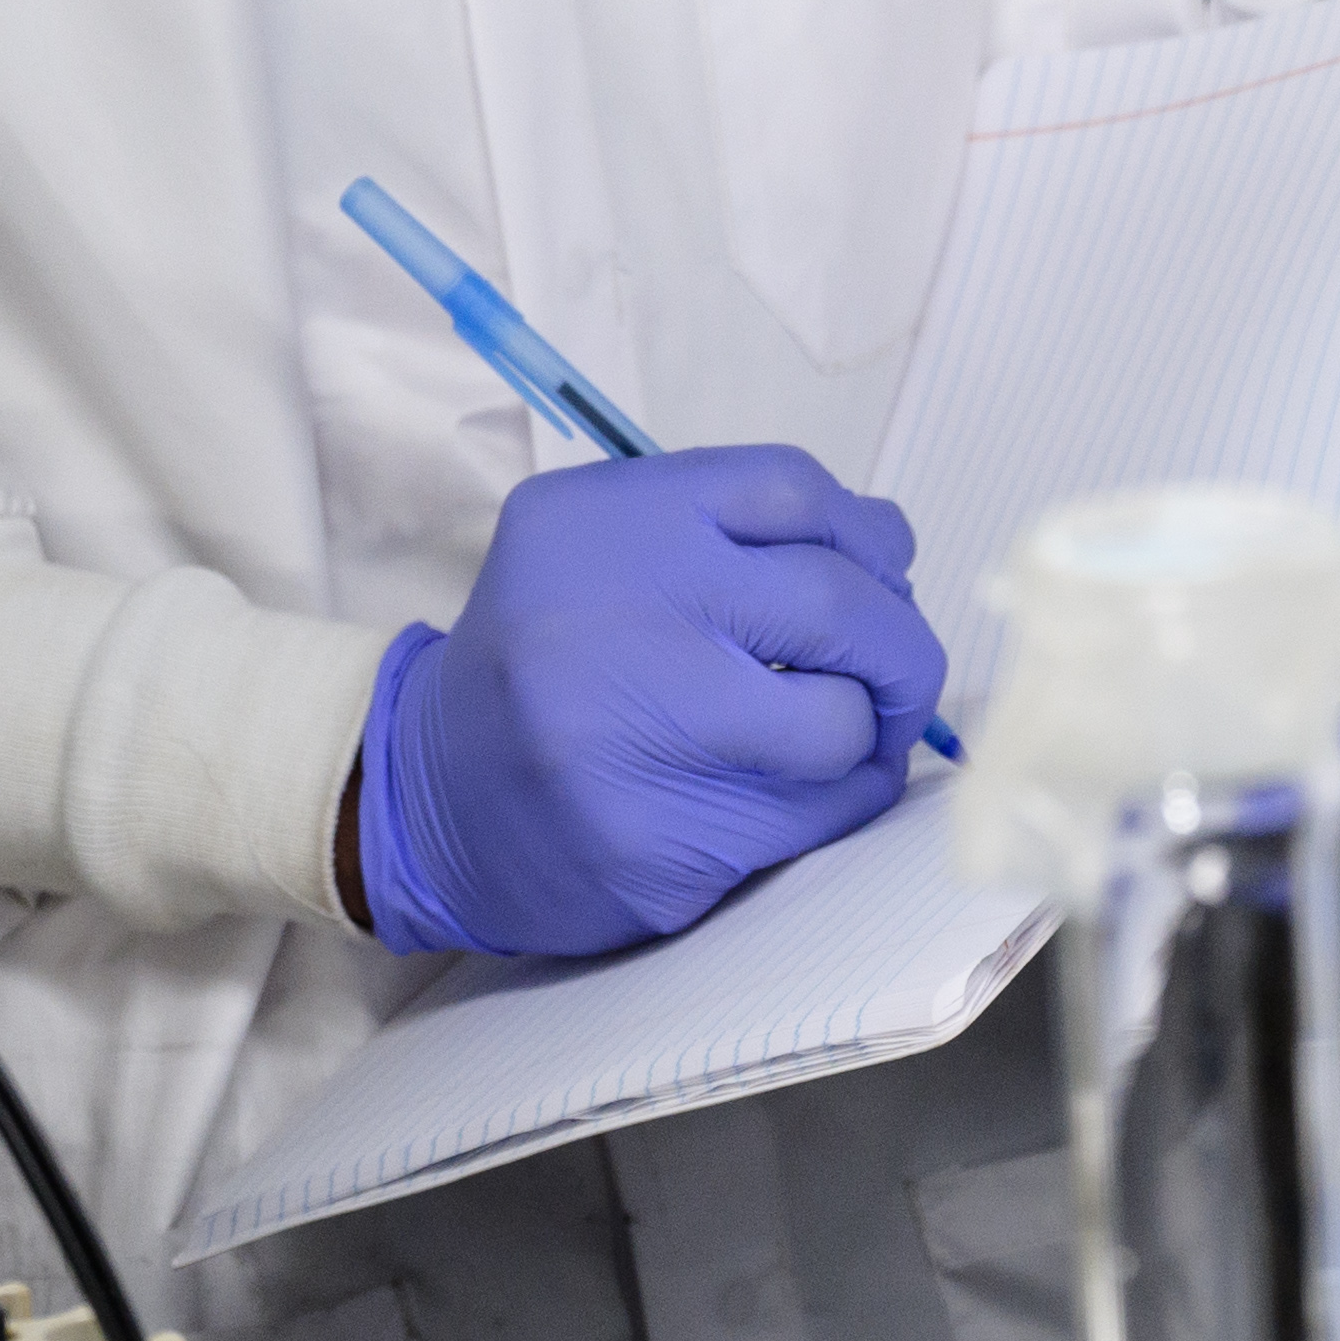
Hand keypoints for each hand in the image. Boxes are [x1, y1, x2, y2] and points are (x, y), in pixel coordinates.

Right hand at [353, 447, 945, 958]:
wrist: (437, 801)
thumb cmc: (555, 661)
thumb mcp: (603, 548)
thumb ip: (732, 531)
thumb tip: (893, 555)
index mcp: (603, 526)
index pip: (792, 490)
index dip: (869, 536)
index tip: (883, 575)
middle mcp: (616, 623)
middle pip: (839, 609)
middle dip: (902, 646)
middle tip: (899, 673)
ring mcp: (635, 746)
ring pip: (843, 729)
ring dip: (870, 735)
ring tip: (830, 735)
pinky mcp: (662, 850)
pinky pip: (816, 820)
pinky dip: (835, 802)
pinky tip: (787, 791)